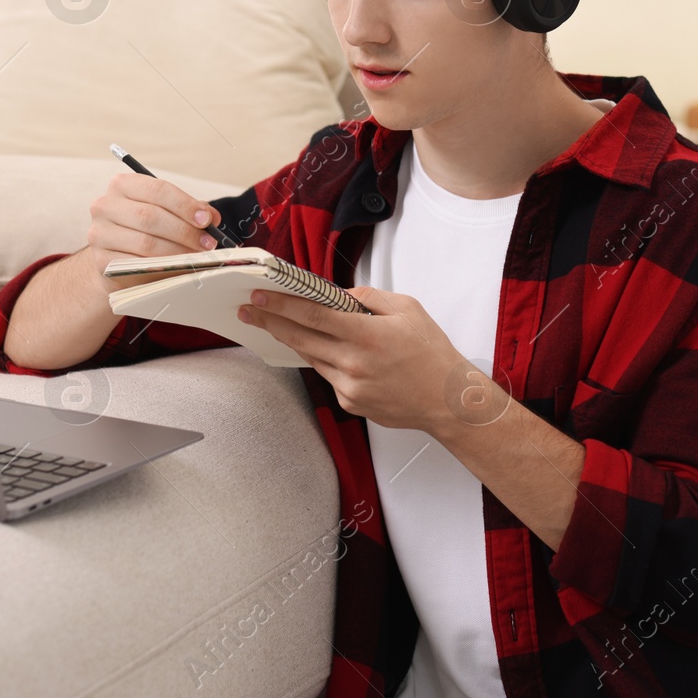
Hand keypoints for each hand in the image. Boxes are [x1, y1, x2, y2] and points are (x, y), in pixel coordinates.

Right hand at [88, 173, 221, 293]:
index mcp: (123, 185)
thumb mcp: (166, 214)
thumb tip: (211, 217)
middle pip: (151, 216)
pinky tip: (176, 268)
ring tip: (197, 257)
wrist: (117, 261)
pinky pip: (136, 265)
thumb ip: (188, 211)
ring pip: (145, 243)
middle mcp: (105, 205)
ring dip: (177, 252)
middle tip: (207, 243)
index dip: (185, 205)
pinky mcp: (101, 260)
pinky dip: (161, 267)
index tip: (206, 219)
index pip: (158, 190)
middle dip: (184, 231)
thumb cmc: (145, 231)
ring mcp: (100, 233)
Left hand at [237, 286, 476, 432]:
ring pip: (311, 357)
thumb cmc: (431, 352)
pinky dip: (324, 359)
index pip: (313, 315)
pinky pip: (328, 375)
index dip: (281, 304)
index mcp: (367, 334)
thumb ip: (368, 298)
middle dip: (270, 322)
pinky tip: (325, 350)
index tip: (258, 296)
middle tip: (248, 310)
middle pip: (300, 338)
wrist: (449, 401)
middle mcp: (353, 363)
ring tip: (275, 324)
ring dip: (293, 340)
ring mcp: (349, 387)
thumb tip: (338, 294)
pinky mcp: (350, 403)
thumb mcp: (407, 308)